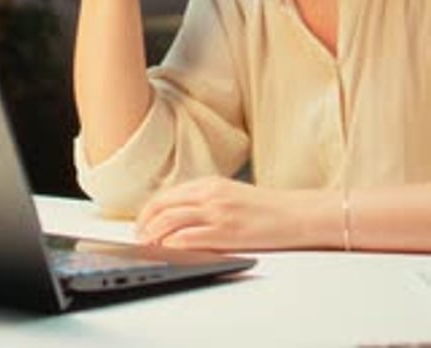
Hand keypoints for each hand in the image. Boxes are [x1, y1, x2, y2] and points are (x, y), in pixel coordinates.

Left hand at [136, 176, 334, 251]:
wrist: (296, 214)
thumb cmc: (267, 208)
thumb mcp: (231, 194)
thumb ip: (206, 200)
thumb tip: (179, 216)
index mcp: (210, 184)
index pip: (167, 195)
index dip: (148, 211)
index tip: (141, 224)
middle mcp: (210, 194)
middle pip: (163, 206)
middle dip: (144, 223)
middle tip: (139, 238)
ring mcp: (218, 213)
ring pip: (170, 221)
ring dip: (153, 235)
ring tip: (149, 246)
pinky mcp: (227, 232)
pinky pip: (189, 238)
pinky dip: (173, 246)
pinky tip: (168, 251)